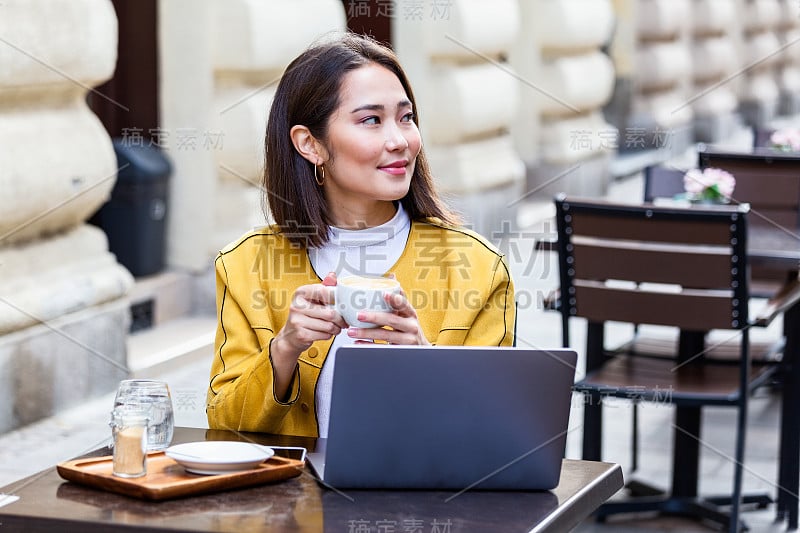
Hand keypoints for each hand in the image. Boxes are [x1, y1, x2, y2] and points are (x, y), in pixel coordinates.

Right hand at [271, 273, 346, 397]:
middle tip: (342, 321)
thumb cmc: (305, 321)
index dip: (340, 300)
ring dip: (335, 329)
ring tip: (333, 329)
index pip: (328, 292)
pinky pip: (324, 335)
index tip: (347, 305)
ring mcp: (296, 320)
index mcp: (302, 292)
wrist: (287, 343)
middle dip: (340, 318)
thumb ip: (324, 288)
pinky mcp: (299, 334)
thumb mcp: (313, 303)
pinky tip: (324, 335)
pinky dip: (328, 336)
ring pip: (329, 324)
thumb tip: (333, 274)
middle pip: (331, 311)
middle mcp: (297, 304)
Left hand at [346, 290, 429, 345]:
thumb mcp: (408, 314)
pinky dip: (368, 346)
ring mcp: (407, 340)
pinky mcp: (400, 351)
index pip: (404, 304)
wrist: (421, 351)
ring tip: (351, 331)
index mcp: (411, 314)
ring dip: (366, 333)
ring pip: (385, 336)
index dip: (395, 299)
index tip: (384, 294)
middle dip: (374, 317)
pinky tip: (358, 342)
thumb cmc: (409, 328)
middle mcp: (411, 326)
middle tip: (358, 315)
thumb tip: (392, 276)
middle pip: (392, 320)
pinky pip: (382, 349)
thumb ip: (399, 297)